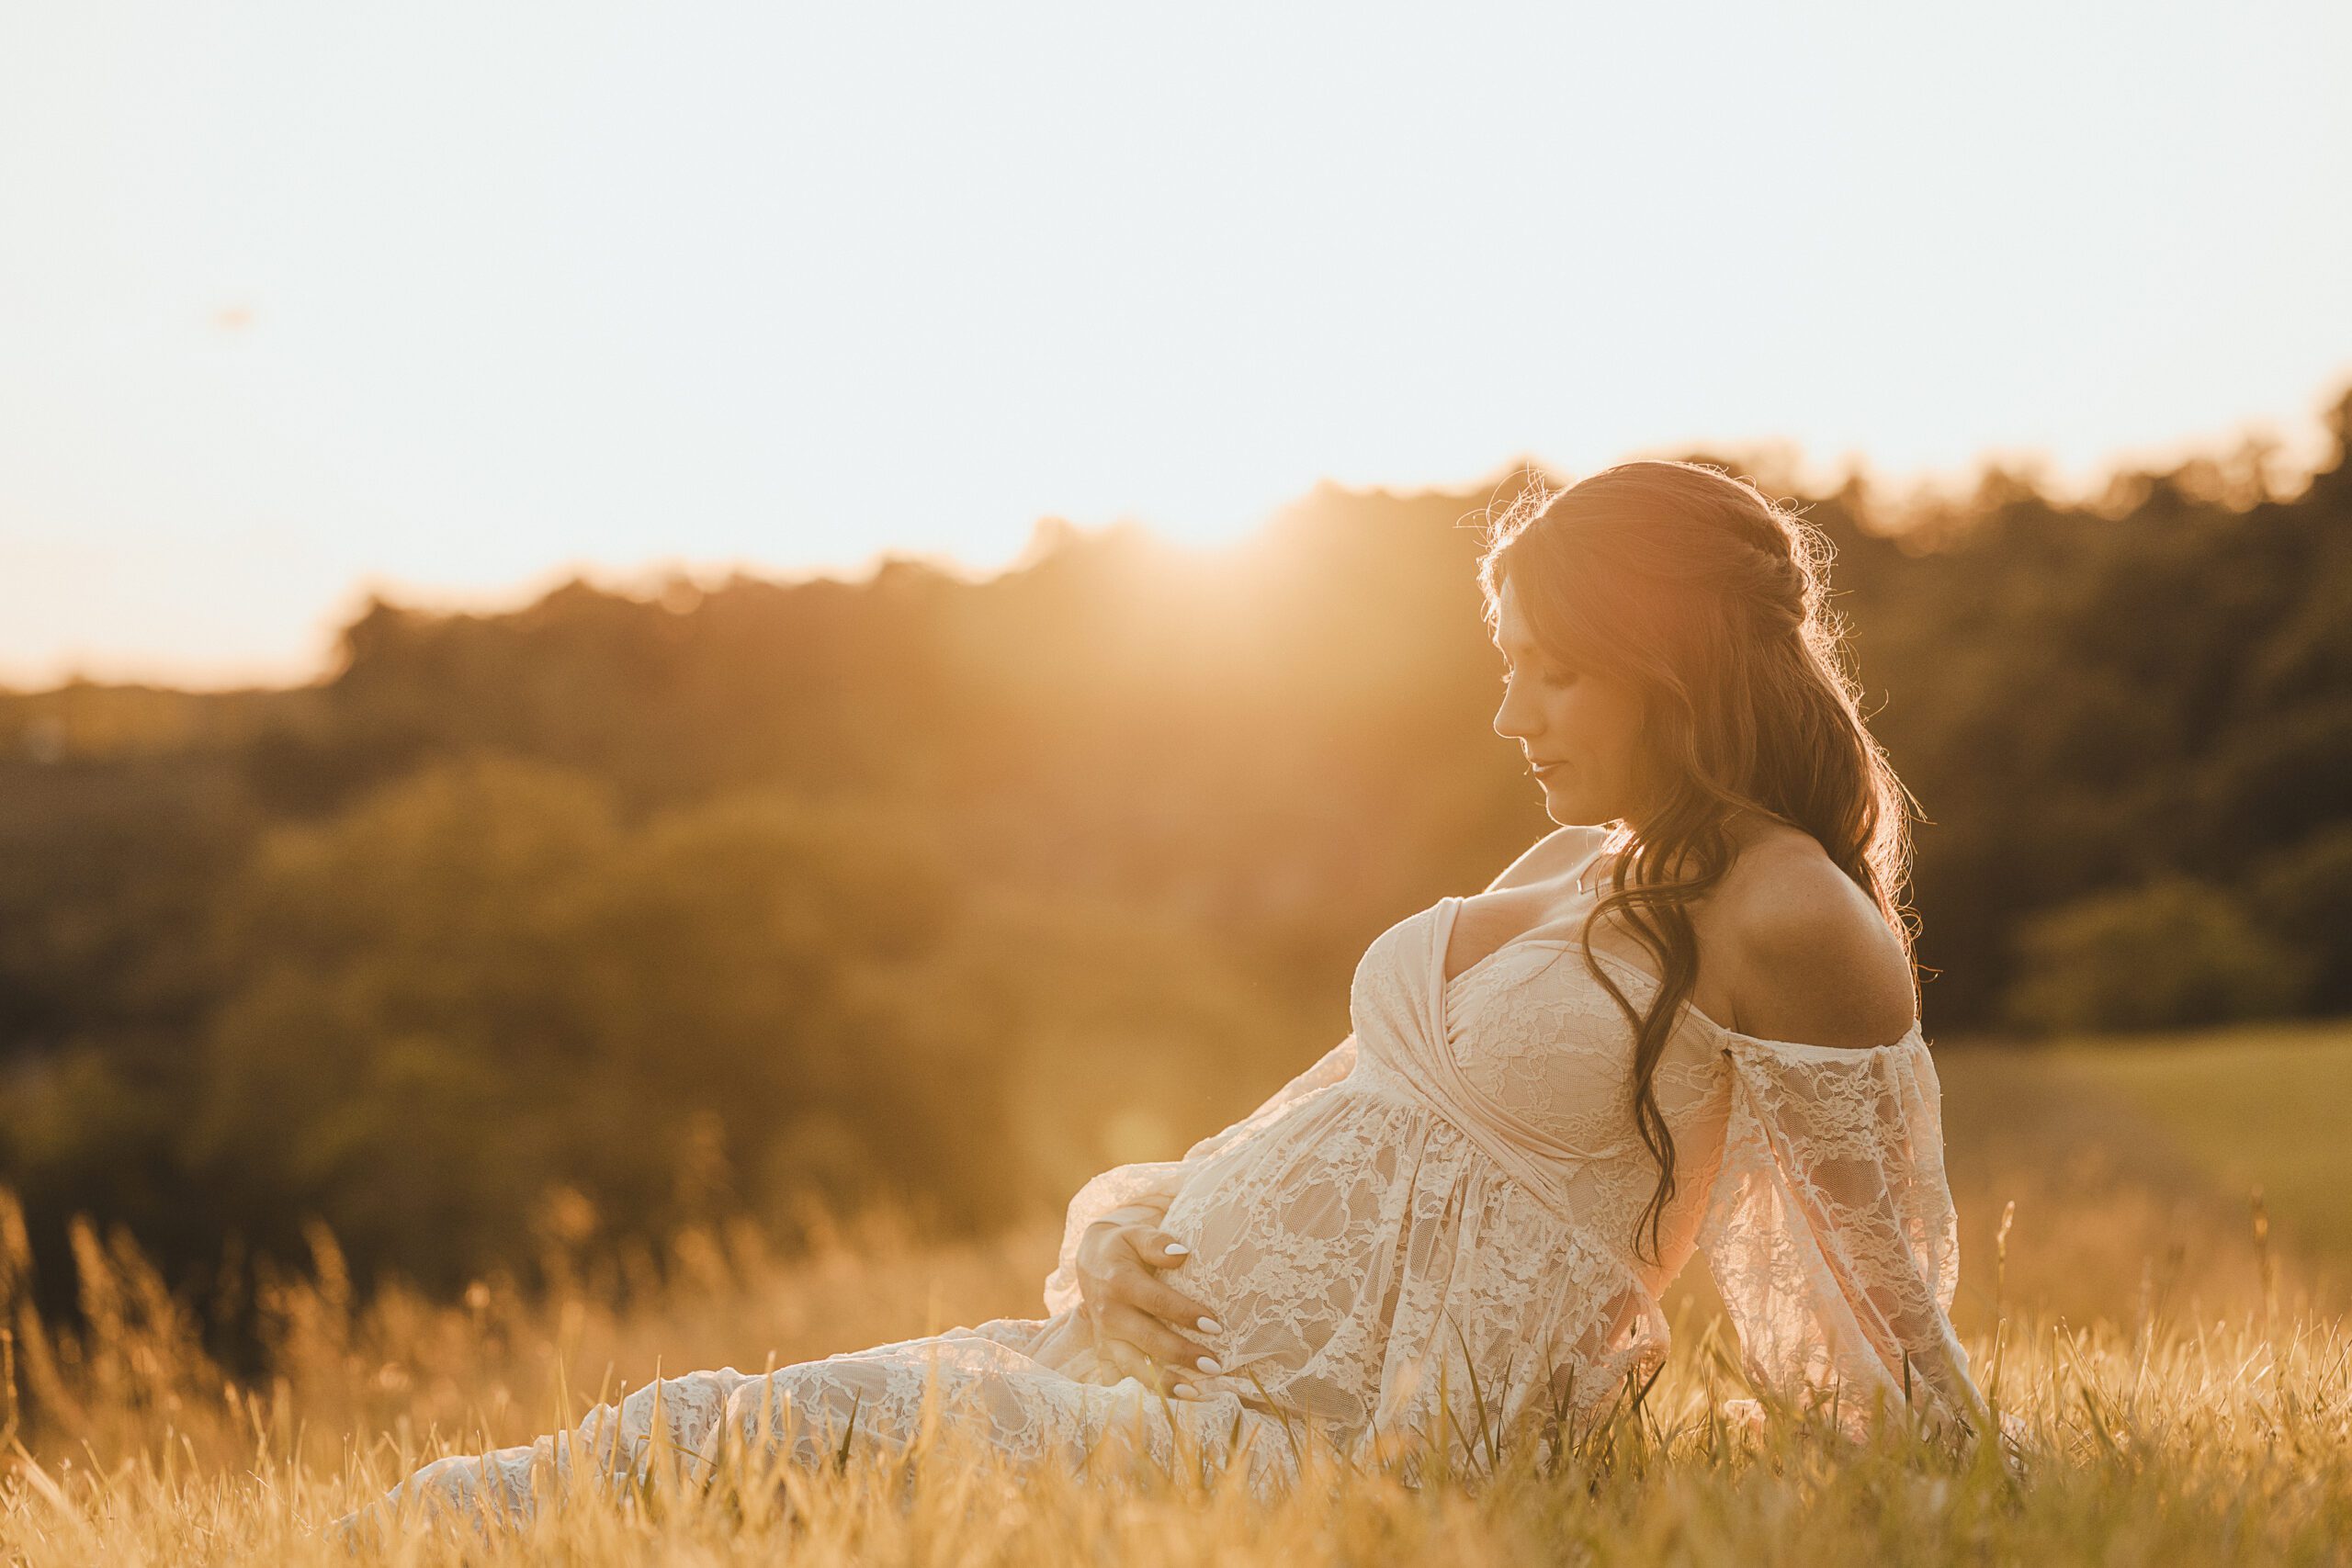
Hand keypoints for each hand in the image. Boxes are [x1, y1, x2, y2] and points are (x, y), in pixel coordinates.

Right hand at [1072, 1218, 1224, 1397]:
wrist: (1090, 1261)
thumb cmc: (1123, 1248)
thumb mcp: (1136, 1235)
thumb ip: (1158, 1243)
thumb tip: (1183, 1253)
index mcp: (1119, 1283)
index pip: (1157, 1302)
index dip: (1186, 1314)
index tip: (1215, 1326)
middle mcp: (1109, 1314)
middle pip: (1149, 1340)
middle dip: (1182, 1355)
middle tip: (1215, 1366)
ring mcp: (1105, 1338)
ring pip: (1133, 1367)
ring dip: (1164, 1382)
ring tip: (1195, 1392)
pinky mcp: (1104, 1352)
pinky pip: (1120, 1377)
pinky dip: (1141, 1392)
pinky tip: (1167, 1402)